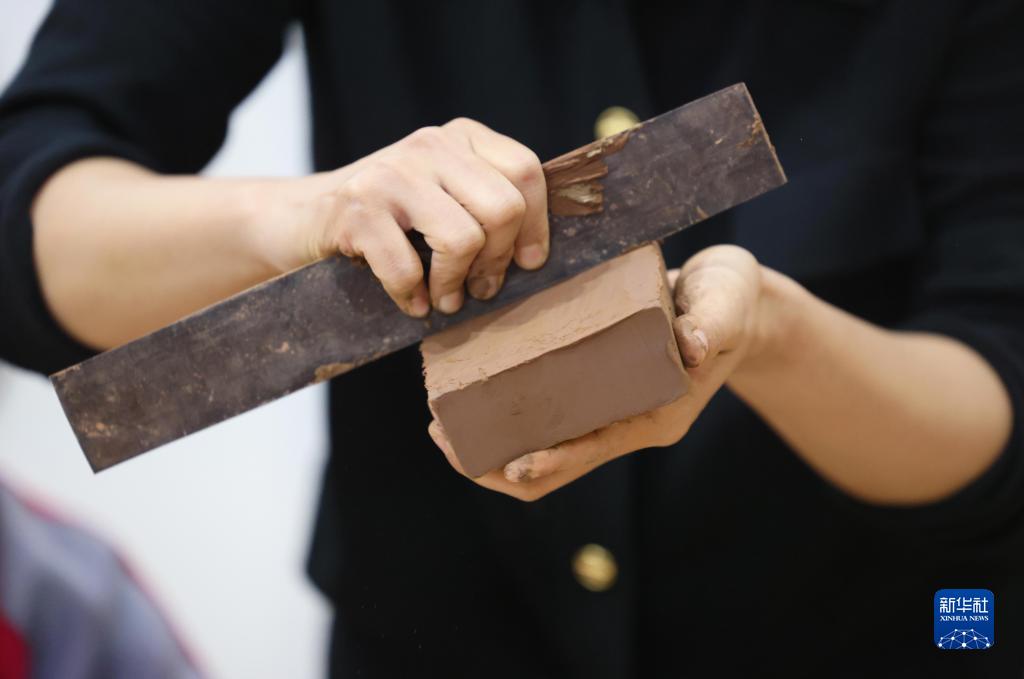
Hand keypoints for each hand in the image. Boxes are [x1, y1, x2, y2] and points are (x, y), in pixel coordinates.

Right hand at [257, 118, 548, 315]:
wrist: (301, 217)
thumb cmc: (388, 219)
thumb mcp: (443, 195)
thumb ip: (486, 203)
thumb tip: (539, 251)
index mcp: (460, 137)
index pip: (526, 172)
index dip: (536, 225)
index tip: (528, 263)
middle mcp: (429, 145)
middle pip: (502, 208)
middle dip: (497, 262)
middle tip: (481, 289)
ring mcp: (390, 174)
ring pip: (463, 239)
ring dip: (455, 285)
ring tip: (444, 300)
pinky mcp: (355, 209)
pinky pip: (406, 267)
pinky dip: (411, 296)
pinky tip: (409, 303)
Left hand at [428, 244, 770, 499]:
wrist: (728, 299)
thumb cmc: (729, 303)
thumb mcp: (727, 307)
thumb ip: (713, 325)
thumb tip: (693, 346)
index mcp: (652, 416)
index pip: (592, 451)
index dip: (550, 462)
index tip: (507, 463)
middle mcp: (622, 421)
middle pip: (551, 466)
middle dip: (495, 462)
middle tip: (443, 436)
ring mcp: (603, 407)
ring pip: (536, 444)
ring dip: (488, 441)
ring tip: (440, 421)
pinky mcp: (588, 384)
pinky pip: (538, 411)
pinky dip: (501, 408)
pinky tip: (468, 384)